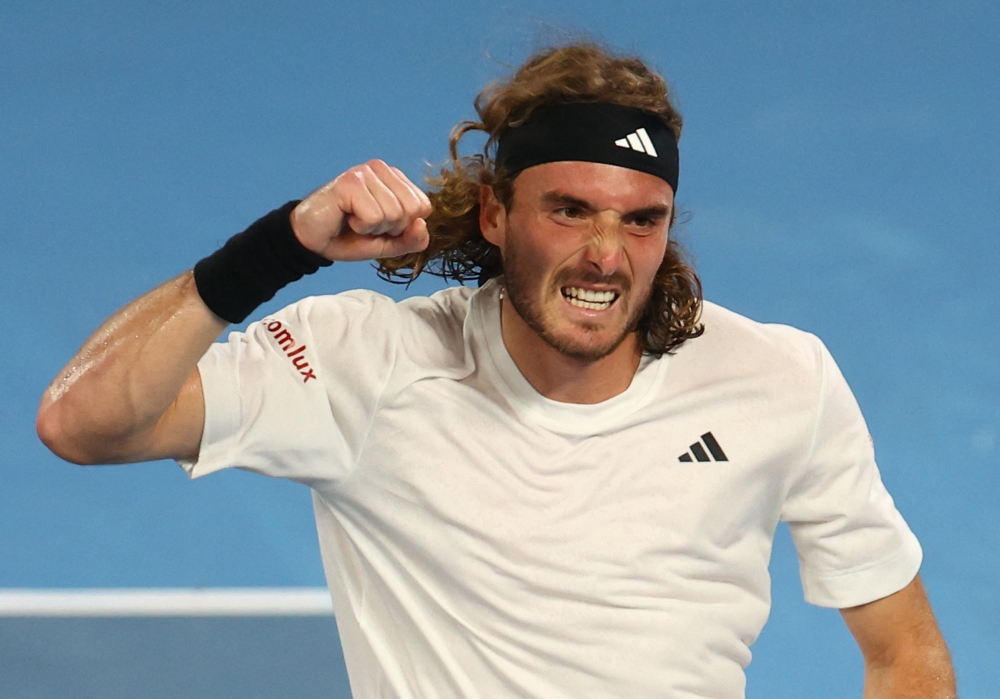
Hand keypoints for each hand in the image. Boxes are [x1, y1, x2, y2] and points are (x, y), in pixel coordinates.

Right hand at [290, 160, 431, 261]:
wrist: (313, 240)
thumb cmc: (349, 236)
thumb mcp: (388, 244)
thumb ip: (412, 239)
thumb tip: (422, 224)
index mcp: (395, 178)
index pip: (423, 207)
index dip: (403, 226)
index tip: (379, 224)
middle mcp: (381, 169)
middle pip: (411, 210)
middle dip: (389, 228)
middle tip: (365, 223)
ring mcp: (364, 172)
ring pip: (393, 214)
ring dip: (372, 228)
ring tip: (353, 220)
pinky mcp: (349, 182)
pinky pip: (373, 217)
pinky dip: (360, 226)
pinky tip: (345, 217)